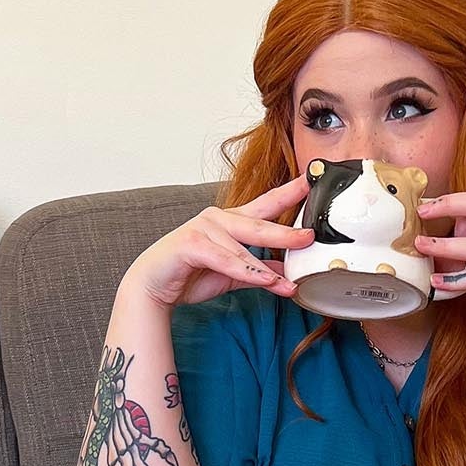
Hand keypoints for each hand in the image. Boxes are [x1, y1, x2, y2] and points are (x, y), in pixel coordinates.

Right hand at [126, 172, 315, 310]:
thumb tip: (289, 274)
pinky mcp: (192, 243)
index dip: (290, 192)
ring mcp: (204, 228)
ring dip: (268, 267)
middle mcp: (219, 218)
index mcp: (232, 221)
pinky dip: (247, 272)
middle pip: (260, 224)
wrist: (154, 284)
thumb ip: (261, 272)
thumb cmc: (191, 273)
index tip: (312, 181)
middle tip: (311, 236)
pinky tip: (267, 281)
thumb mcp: (235, 275)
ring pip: (244, 245)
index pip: (267, 204)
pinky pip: (226, 260)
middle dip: (287, 232)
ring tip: (289, 282)